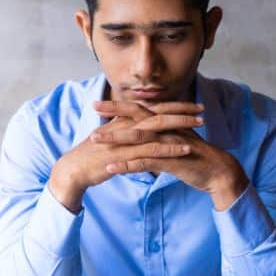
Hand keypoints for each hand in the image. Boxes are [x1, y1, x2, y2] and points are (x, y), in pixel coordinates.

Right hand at [49, 100, 204, 211]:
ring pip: (159, 128)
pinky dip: (170, 148)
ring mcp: (126, 138)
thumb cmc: (94, 155)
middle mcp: (127, 124)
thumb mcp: (112, 138)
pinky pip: (152, 149)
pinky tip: (186, 148)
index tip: (193, 105)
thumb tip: (142, 130)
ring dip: (181, 125)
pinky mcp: (126, 154)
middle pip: (159, 112)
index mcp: (125, 119)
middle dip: (182, 110)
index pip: (154, 107)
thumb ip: (128, 132)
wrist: (74, 169)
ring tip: (200, 125)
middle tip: (202, 110)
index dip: (175, 105)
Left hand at [91, 101, 249, 208]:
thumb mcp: (177, 140)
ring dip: (114, 138)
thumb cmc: (196, 156)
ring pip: (137, 138)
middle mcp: (166, 129)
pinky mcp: (171, 161)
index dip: (119, 105)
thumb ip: (162, 133)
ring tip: (93, 139)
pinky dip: (127, 165)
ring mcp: (168, 144)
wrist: (218, 171)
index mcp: (167, 123)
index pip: (139, 110)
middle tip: (93, 107)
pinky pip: (145, 162)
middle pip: (136, 117)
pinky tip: (111, 169)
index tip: (99, 103)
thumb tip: (147, 130)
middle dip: (113, 112)